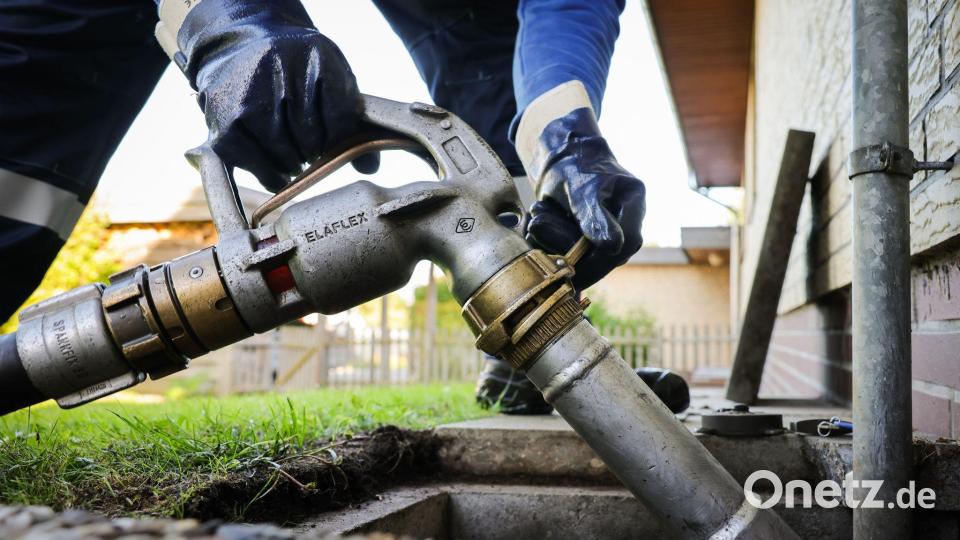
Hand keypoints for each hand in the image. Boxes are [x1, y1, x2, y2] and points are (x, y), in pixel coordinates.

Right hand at [177, 0, 362, 191]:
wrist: (244, 47)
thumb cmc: (298, 71)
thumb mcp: (332, 79)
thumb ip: (352, 118)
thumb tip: (370, 167)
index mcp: (315, 55)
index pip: (339, 116)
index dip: (340, 140)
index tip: (334, 143)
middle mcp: (277, 69)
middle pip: (310, 137)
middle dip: (316, 151)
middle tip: (312, 151)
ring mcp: (245, 96)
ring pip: (283, 153)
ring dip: (294, 164)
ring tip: (296, 157)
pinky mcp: (223, 121)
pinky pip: (253, 163)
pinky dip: (270, 175)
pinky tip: (279, 172)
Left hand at [524, 108, 644, 289]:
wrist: (561, 159)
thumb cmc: (575, 165)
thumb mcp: (582, 190)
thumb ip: (597, 217)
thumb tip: (613, 247)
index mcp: (633, 205)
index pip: (626, 244)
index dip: (599, 261)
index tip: (567, 261)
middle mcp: (626, 224)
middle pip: (604, 257)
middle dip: (564, 244)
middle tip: (536, 222)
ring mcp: (610, 233)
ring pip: (583, 258)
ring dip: (551, 239)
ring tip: (537, 211)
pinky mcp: (590, 241)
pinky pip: (569, 253)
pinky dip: (547, 239)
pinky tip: (538, 217)